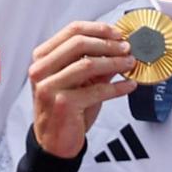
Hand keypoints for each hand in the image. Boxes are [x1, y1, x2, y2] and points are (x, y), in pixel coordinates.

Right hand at [28, 20, 137, 157]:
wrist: (54, 142)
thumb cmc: (66, 110)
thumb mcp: (79, 81)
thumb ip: (95, 63)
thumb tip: (120, 47)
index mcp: (43, 58)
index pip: (71, 31)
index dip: (98, 29)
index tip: (117, 33)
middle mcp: (41, 70)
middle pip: (79, 43)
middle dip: (108, 44)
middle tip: (127, 48)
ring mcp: (49, 87)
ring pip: (88, 64)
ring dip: (115, 62)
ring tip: (130, 64)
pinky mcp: (62, 104)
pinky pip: (97, 90)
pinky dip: (117, 87)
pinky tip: (128, 85)